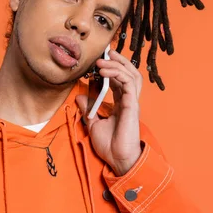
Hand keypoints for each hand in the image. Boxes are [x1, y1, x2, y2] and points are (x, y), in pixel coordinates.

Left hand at [76, 50, 142, 175]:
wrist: (117, 159)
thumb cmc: (109, 146)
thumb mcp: (93, 124)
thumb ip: (88, 109)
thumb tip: (79, 97)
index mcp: (121, 104)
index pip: (119, 80)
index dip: (111, 68)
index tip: (99, 61)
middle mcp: (128, 101)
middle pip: (129, 73)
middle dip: (119, 60)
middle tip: (106, 52)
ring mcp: (132, 102)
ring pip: (131, 75)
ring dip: (118, 64)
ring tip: (103, 60)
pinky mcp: (132, 105)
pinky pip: (129, 83)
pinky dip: (117, 74)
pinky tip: (105, 71)